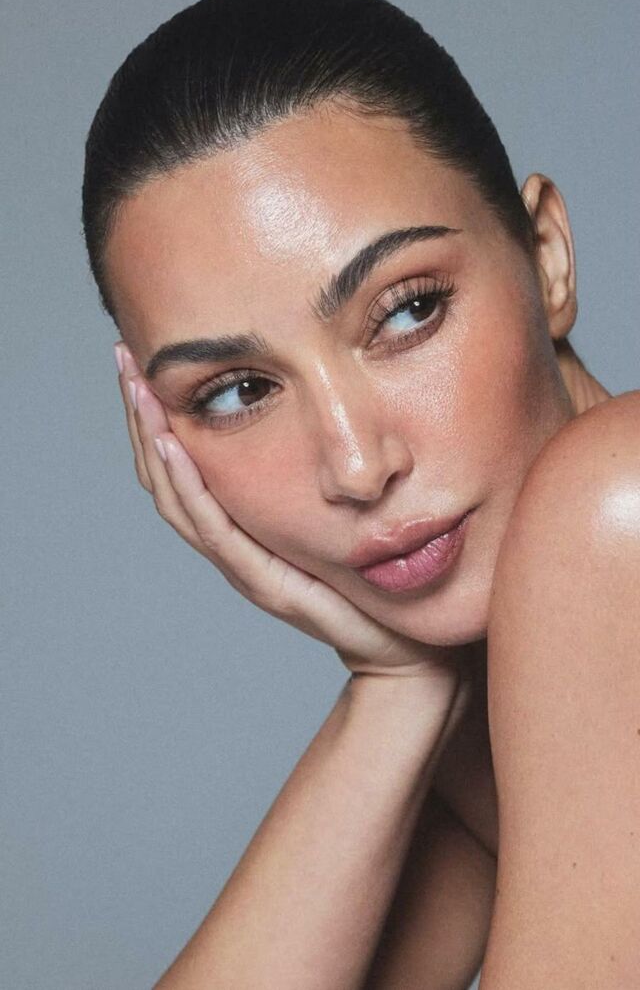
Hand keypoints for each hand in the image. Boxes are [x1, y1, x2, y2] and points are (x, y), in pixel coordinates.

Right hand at [114, 342, 474, 706]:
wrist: (402, 649)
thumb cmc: (374, 579)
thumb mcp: (337, 514)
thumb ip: (317, 476)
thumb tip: (323, 409)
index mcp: (243, 528)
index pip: (182, 467)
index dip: (156, 418)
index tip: (142, 364)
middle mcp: (233, 547)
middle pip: (166, 478)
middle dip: (142, 418)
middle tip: (124, 360)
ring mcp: (245, 567)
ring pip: (179, 501)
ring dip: (154, 442)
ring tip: (138, 390)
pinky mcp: (268, 585)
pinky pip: (218, 532)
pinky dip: (190, 488)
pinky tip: (175, 446)